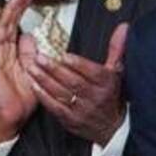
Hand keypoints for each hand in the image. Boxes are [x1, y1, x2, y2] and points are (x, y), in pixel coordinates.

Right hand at [0, 0, 38, 144]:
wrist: (11, 118)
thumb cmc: (20, 99)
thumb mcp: (32, 71)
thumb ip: (30, 53)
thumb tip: (29, 35)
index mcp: (11, 52)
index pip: (15, 24)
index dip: (21, 8)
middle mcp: (0, 51)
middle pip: (6, 21)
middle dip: (15, 3)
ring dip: (5, 9)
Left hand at [26, 23, 126, 145]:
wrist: (111, 128)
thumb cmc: (111, 95)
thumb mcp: (116, 72)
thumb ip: (117, 48)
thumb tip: (123, 27)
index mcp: (106, 84)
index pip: (92, 73)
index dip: (78, 64)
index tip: (64, 55)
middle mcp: (95, 98)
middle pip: (73, 82)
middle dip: (55, 69)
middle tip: (40, 57)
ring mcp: (82, 110)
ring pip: (62, 94)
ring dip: (45, 80)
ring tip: (32, 67)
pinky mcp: (71, 121)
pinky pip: (55, 107)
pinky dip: (43, 96)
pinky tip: (33, 85)